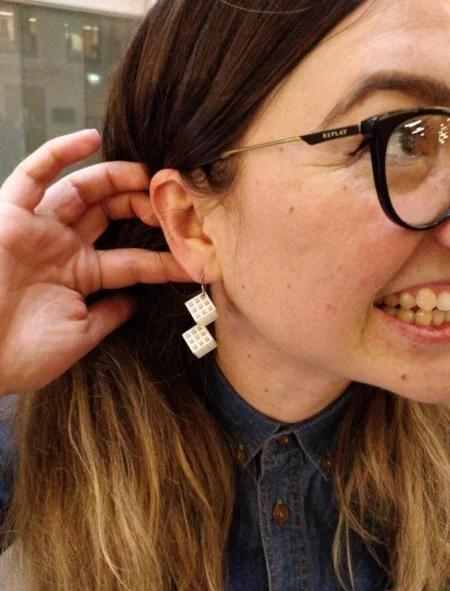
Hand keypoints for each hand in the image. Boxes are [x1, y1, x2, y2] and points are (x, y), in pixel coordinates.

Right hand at [0, 130, 191, 395]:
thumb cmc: (21, 356)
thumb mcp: (80, 336)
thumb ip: (109, 314)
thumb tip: (135, 302)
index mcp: (79, 275)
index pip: (132, 261)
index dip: (163, 258)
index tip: (194, 254)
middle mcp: (61, 248)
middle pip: (109, 214)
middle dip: (141, 205)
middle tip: (170, 202)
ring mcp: (38, 230)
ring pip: (81, 190)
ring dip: (114, 177)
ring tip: (147, 171)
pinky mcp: (9, 215)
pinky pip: (32, 175)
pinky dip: (58, 154)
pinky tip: (91, 139)